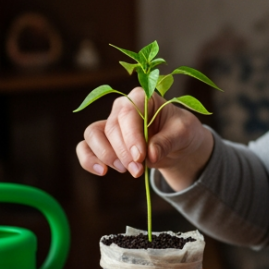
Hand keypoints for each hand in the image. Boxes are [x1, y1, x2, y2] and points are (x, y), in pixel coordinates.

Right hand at [76, 86, 213, 189]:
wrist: (178, 145)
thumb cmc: (181, 131)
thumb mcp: (183, 133)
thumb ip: (168, 141)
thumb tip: (151, 154)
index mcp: (141, 98)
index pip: (128, 114)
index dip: (131, 136)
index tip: (140, 157)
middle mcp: (121, 108)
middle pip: (111, 128)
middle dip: (123, 153)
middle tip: (138, 170)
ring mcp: (110, 123)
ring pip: (93, 135)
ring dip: (106, 155)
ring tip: (126, 170)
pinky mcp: (104, 141)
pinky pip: (85, 147)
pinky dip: (88, 160)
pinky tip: (102, 171)